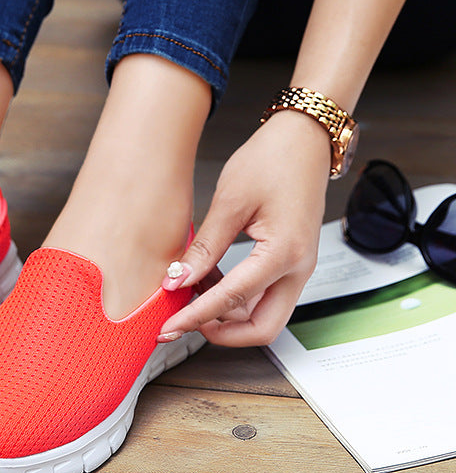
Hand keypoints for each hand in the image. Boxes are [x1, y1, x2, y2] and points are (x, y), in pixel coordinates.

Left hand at [158, 111, 330, 346]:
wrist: (304, 139)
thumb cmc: (273, 159)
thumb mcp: (230, 200)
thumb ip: (205, 246)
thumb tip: (177, 278)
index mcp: (283, 252)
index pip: (232, 299)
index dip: (196, 316)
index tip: (169, 325)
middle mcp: (298, 268)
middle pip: (262, 328)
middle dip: (220, 332)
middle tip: (183, 320)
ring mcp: (299, 268)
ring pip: (266, 315)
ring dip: (228, 315)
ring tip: (191, 293)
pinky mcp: (293, 262)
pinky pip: (266, 295)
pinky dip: (237, 298)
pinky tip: (209, 278)